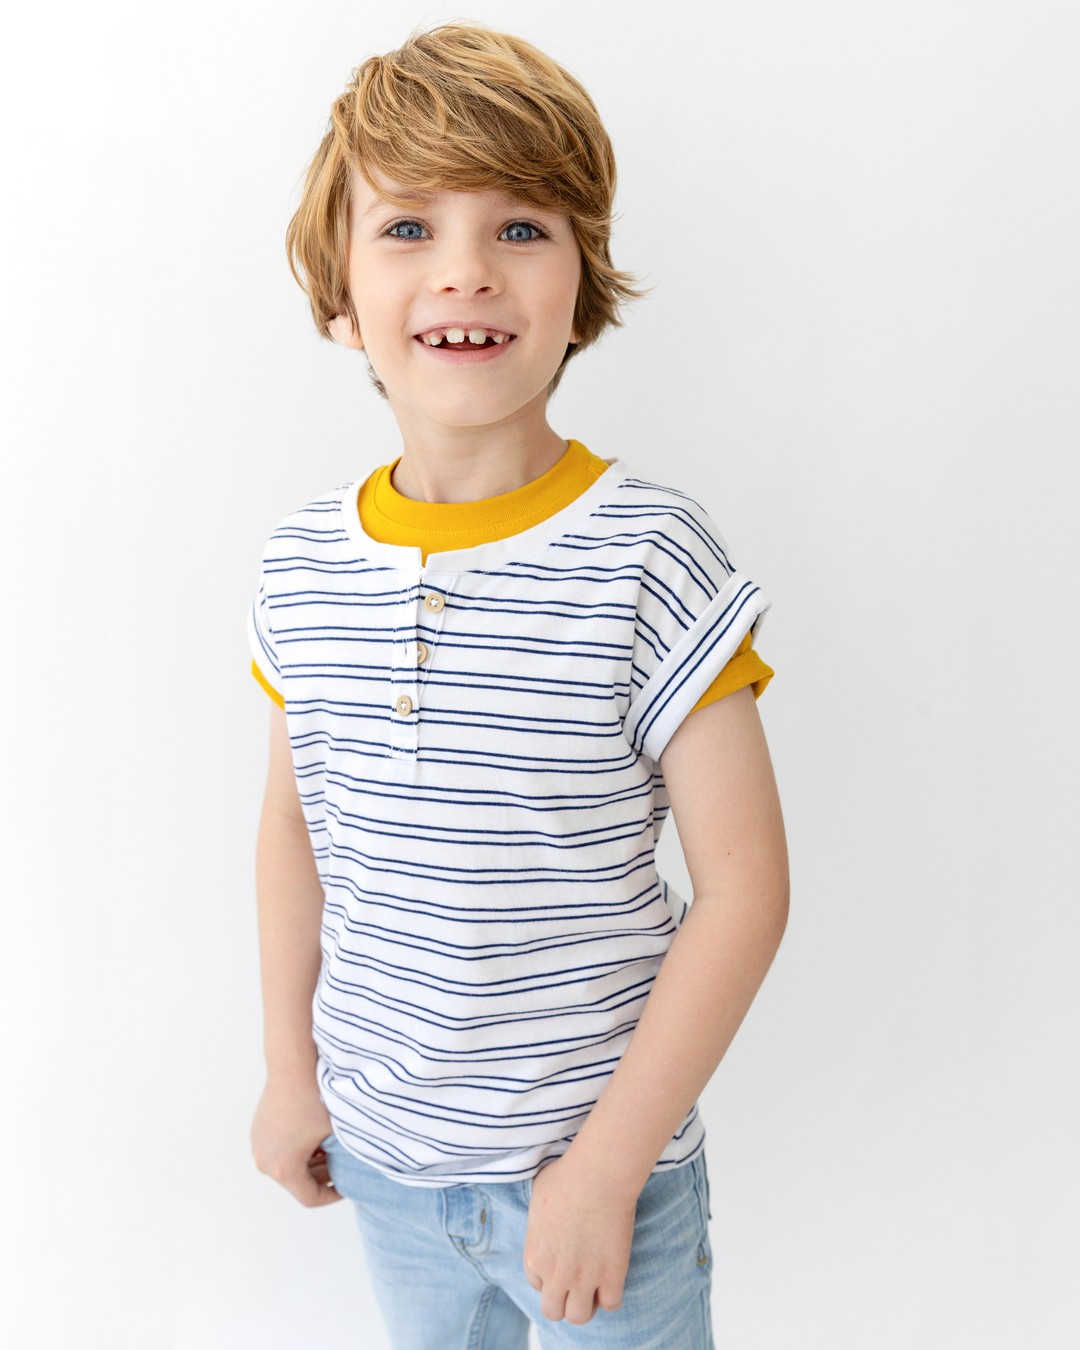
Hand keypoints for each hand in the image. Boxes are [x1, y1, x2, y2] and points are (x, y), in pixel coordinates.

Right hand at [251, 1074, 342, 1207]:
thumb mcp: (335, 1136)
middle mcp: (265, 1162)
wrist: (293, 1066)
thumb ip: (341, 1162)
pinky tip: (314, 1136)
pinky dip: (296, 1150)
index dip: (332, 1195)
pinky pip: (278, 1151)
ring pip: (287, 1167)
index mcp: (284, 1169)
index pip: (310, 1198)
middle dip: (320, 1177)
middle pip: (297, 1183)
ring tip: (330, 1149)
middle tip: (340, 1165)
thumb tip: (352, 1175)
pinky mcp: (258, 1132)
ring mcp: (258, 1146)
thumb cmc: (316, 1100)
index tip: (346, 1185)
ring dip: (308, 1163)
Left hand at [522, 1151, 639, 1324]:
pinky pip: (610, 1305)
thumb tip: (546, 1219)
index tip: (561, 1262)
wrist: (598, 1174)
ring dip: (585, 1304)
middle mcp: (556, 1274)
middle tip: (575, 1282)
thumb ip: (539, 1220)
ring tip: (594, 1286)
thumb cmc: (567, 1176)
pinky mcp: (612, 1275)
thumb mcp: (538, 1195)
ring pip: (579, 1316)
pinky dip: (610, 1295)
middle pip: (553, 1311)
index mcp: (535, 1256)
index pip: (537, 1284)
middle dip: (563, 1300)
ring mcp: (584, 1278)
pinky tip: (611, 1278)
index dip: (549, 1275)